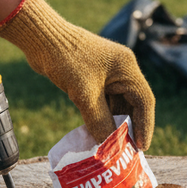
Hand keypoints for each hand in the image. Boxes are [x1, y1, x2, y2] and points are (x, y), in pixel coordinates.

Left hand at [0, 0, 154, 148]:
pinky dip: (102, 116)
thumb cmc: (66, 61)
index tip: (142, 147)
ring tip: (112, 146)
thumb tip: (108, 145)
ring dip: (115, 123)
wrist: (41, 37)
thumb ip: (99, 120)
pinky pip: (104, 100)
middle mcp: (122, 69)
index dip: (145, 126)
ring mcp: (108, 72)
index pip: (145, 101)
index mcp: (127, 68)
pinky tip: (98, 131)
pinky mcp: (94, 76)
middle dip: (130, 127)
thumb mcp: (84, 94)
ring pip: (118, 103)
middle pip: (133, 103)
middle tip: (127, 151)